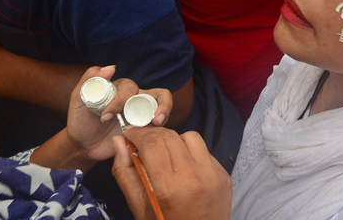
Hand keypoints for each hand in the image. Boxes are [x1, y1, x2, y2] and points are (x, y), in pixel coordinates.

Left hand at [65, 66, 172, 162]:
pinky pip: (158, 128)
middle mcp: (134, 101)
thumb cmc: (80, 121)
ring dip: (165, 112)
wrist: (82, 146)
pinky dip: (158, 130)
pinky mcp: (143, 132)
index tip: (106, 115)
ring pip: (163, 107)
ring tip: (157, 123)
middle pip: (157, 94)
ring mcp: (141, 117)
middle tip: (152, 119)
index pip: (131, 87)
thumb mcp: (78, 98)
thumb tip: (111, 67)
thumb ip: (89, 79)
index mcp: (121, 91)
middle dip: (159, 105)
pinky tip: (150, 138)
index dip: (121, 99)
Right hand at [112, 128, 231, 219]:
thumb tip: (118, 142)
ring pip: (190, 137)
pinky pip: (204, 151)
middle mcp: (194, 176)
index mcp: (169, 187)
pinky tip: (183, 167)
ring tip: (164, 155)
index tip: (130, 135)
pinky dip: (190, 153)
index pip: (152, 143)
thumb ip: (126, 173)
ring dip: (173, 140)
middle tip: (142, 142)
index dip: (138, 134)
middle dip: (152, 135)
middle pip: (170, 136)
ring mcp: (213, 174)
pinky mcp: (223, 175)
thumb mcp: (139, 207)